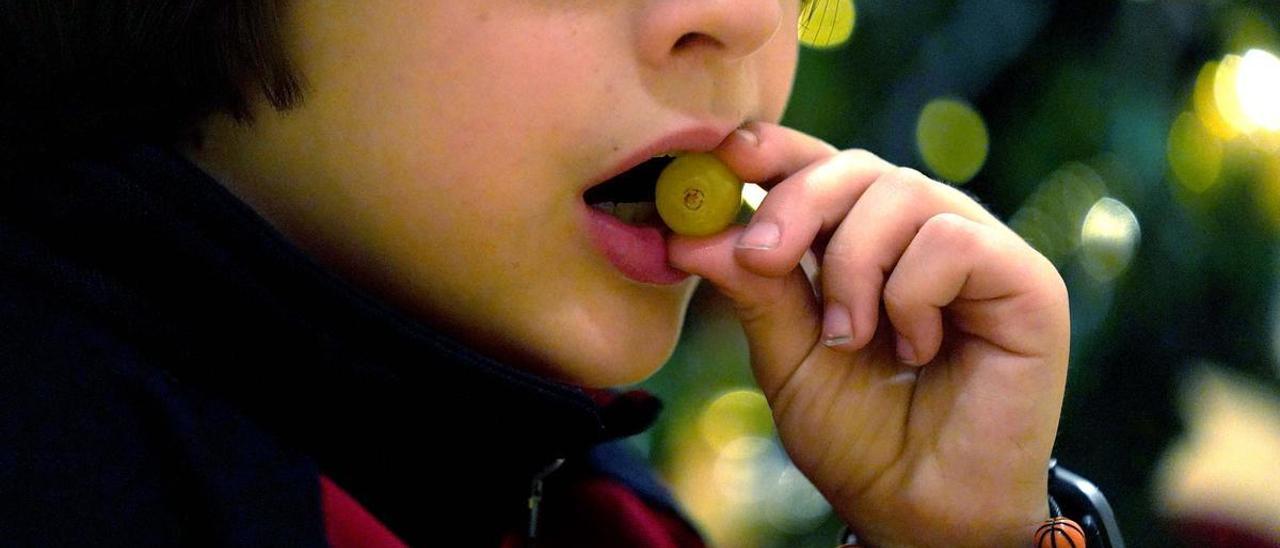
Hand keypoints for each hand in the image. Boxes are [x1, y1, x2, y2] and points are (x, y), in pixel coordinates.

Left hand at [667, 122, 1069, 546]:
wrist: (917, 510)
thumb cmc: (858, 436)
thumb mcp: (787, 356)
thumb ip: (755, 289)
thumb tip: (692, 231)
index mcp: (865, 242)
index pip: (821, 165)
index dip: (776, 150)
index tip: (726, 155)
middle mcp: (924, 233)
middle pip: (857, 165)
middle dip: (798, 203)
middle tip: (765, 259)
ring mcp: (978, 251)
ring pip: (902, 192)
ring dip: (853, 266)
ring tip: (850, 336)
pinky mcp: (1026, 280)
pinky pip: (951, 239)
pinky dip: (911, 293)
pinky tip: (917, 347)